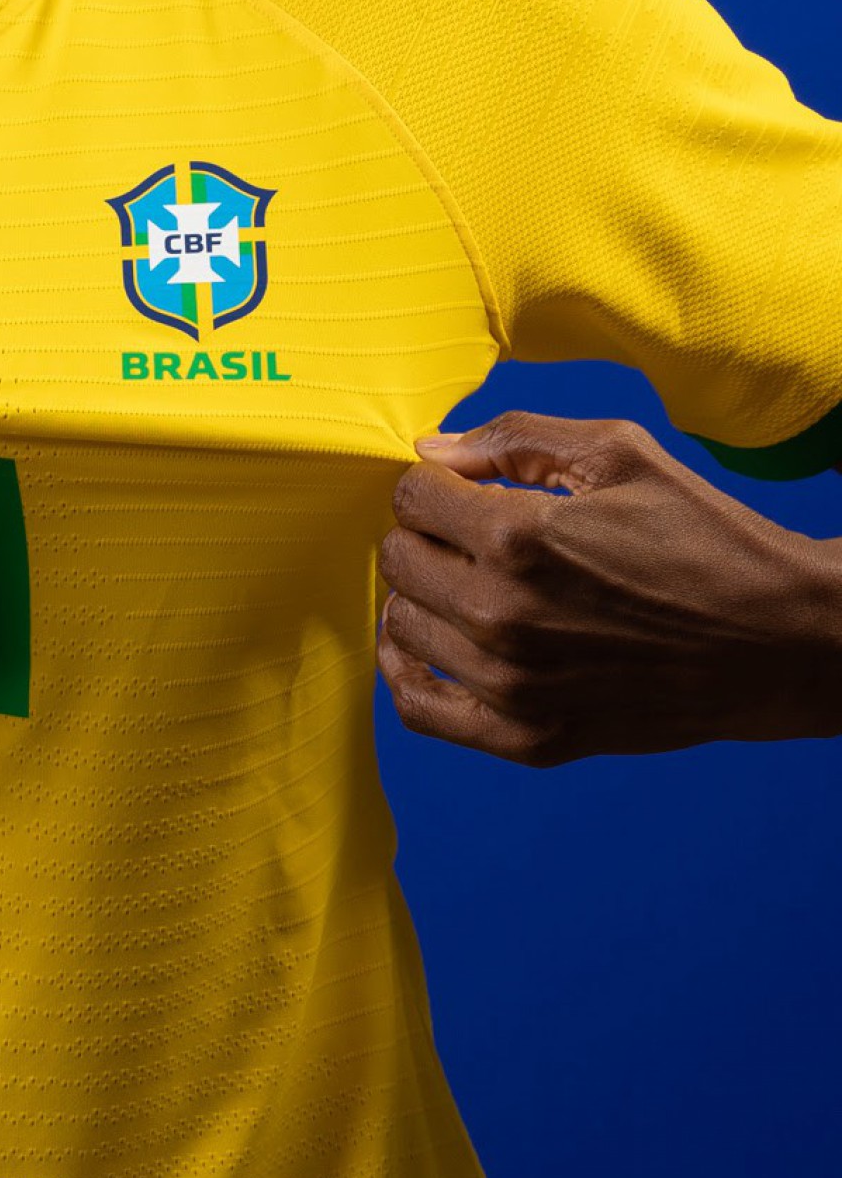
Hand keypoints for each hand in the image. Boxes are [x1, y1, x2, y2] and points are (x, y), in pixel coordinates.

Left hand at [376, 411, 841, 764]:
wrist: (779, 641)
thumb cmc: (704, 536)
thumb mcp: (619, 453)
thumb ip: (514, 438)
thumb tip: (431, 450)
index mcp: (520, 538)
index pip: (411, 497)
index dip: (436, 485)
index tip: (469, 491)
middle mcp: (502, 615)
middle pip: (397, 559)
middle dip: (427, 535)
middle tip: (473, 535)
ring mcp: (511, 686)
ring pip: (401, 626)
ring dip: (423, 596)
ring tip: (469, 581)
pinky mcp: (529, 738)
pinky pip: (420, 709)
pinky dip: (406, 672)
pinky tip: (426, 643)